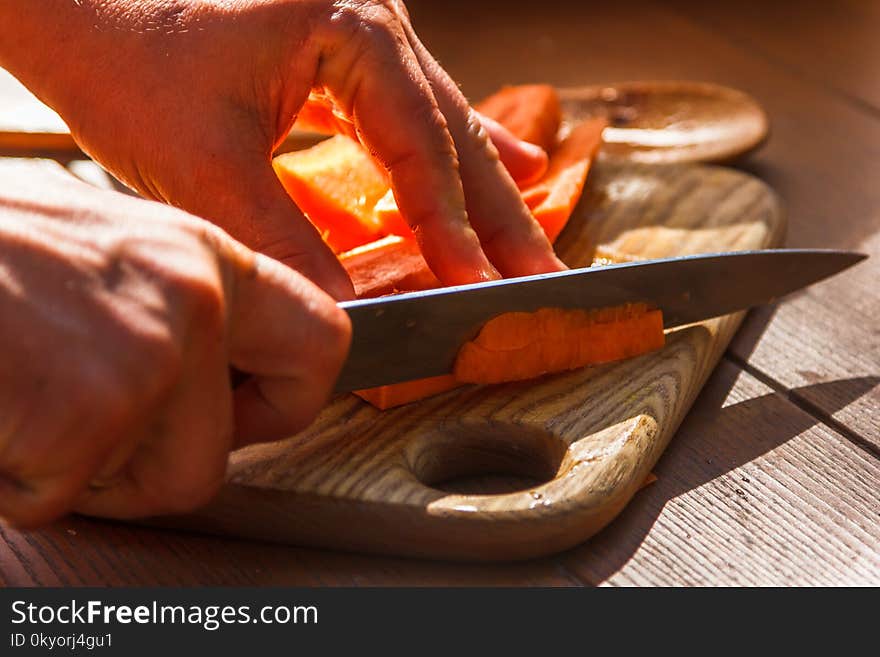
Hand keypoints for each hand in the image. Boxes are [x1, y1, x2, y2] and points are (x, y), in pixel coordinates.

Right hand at [0, 164, 349, 525]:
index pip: (323, 338)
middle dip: (175, 463)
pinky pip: (67, 496)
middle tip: (106, 434)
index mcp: (205, 255)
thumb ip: (173, 305)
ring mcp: (151, 356)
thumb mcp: (101, 252)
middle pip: (236, 443)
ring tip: (26, 400)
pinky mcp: (89, 413)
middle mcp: (197, 297)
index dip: (291, 398)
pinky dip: (19, 479)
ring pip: (161, 484)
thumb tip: (221, 371)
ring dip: (86, 471)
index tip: (248, 415)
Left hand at [1, 0, 563, 298]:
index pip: (419, 146)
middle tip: (543, 279)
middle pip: (454, 135)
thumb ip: (284, 240)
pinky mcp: (346, 56)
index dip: (451, 227)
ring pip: (444, 126)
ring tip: (534, 244)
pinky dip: (455, 157)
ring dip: (488, 193)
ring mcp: (364, 35)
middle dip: (499, 217)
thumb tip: (341, 317)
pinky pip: (417, 115)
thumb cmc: (124, 55)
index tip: (478, 287)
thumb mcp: (204, 162)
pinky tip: (509, 171)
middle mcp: (374, 23)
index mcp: (350, 27)